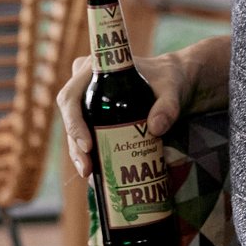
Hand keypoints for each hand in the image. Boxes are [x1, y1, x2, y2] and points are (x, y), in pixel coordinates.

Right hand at [57, 47, 195, 180]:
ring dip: (79, 155)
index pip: (71, 97)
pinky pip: (87, 137)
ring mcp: (90, 102)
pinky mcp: (96, 117)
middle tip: (87, 169)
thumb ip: (168, 106)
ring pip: (75, 130)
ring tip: (90, 176)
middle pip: (71, 118)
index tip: (88, 146)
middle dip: (75, 146)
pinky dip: (91, 156)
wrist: (175, 86)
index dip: (74, 123)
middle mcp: (87, 85)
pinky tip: (97, 175)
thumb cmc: (170, 81)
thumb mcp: (172, 90)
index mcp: (96, 69)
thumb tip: (154, 129)